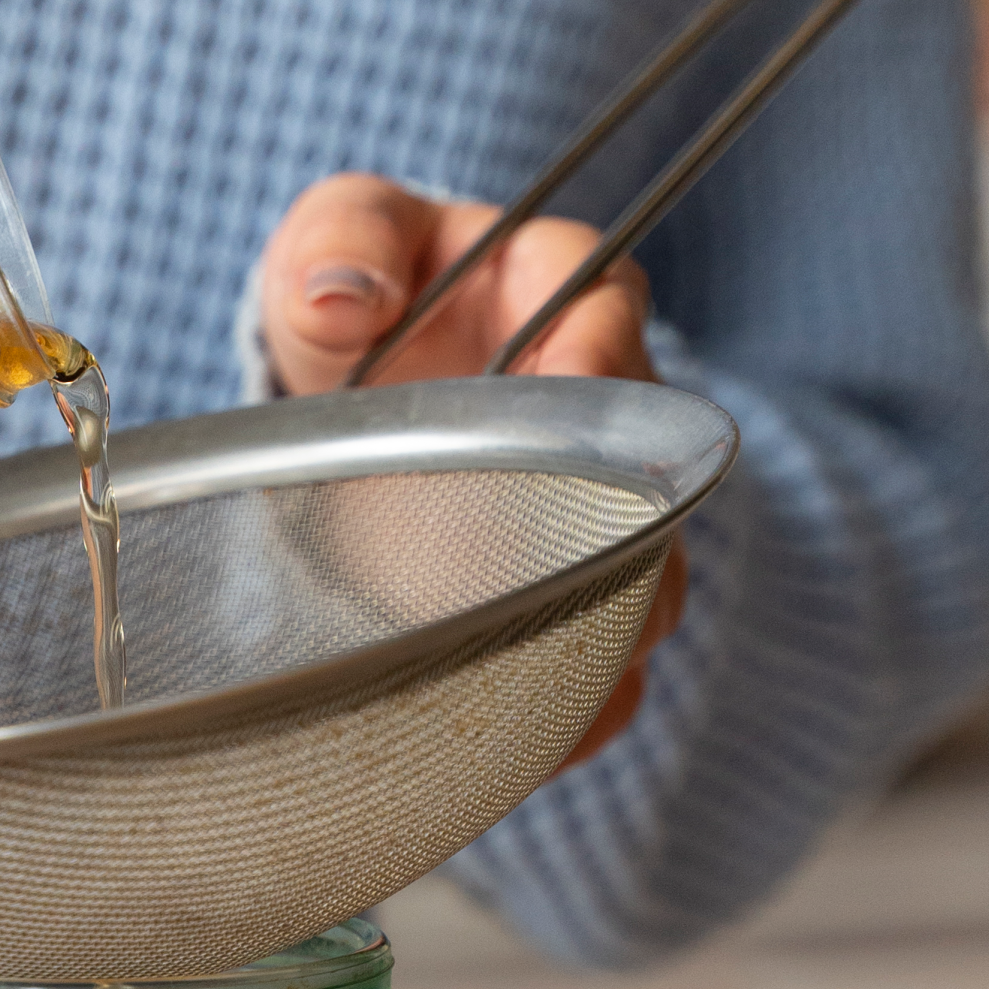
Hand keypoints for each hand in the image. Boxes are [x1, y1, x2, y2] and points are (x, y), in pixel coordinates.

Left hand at [259, 173, 686, 766]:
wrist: (346, 397)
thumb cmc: (352, 303)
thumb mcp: (334, 244)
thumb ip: (341, 241)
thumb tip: (340, 295)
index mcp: (561, 296)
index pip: (607, 313)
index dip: (597, 351)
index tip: (569, 381)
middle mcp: (605, 410)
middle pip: (654, 472)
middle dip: (628, 526)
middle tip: (582, 573)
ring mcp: (597, 512)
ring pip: (647, 579)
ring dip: (610, 630)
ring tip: (560, 681)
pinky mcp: (568, 593)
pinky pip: (605, 661)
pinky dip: (580, 708)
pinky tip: (539, 746)